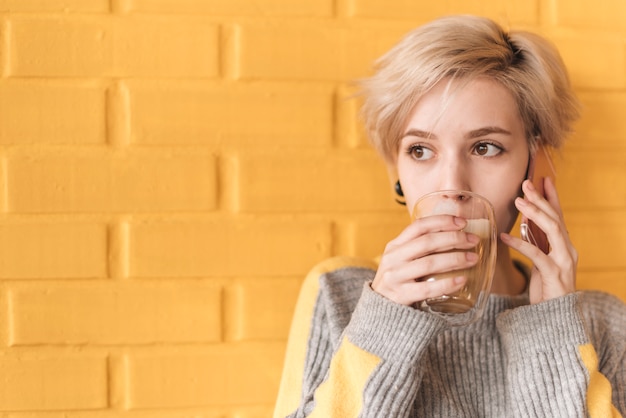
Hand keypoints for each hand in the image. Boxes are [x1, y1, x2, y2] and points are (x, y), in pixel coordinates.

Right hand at [372, 215, 479, 305]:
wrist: (380, 311)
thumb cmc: (400, 281)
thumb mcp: (402, 260)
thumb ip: (419, 249)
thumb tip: (456, 235)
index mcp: (394, 245)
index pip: (418, 226)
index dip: (442, 221)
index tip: (462, 222)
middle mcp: (393, 258)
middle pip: (426, 242)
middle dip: (453, 238)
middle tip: (474, 240)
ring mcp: (395, 277)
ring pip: (429, 263)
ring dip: (455, 259)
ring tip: (473, 259)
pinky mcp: (400, 296)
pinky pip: (427, 289)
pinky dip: (447, 284)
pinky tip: (462, 280)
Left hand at [501, 178, 576, 303]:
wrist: (555, 318)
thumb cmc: (546, 289)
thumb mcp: (541, 262)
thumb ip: (537, 243)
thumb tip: (526, 224)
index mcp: (564, 246)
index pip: (559, 217)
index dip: (552, 197)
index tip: (544, 179)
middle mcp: (568, 251)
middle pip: (556, 218)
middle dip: (541, 199)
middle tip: (526, 183)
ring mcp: (564, 262)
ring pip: (553, 230)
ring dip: (536, 213)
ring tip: (519, 201)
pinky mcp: (554, 274)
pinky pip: (536, 255)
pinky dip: (520, 243)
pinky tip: (504, 236)